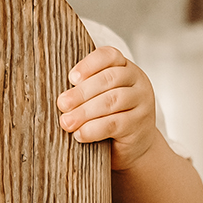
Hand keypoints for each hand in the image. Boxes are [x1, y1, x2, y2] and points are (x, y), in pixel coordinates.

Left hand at [57, 46, 162, 170]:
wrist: (135, 146)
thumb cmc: (110, 116)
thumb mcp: (100, 97)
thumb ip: (86, 89)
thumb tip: (60, 96)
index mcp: (126, 67)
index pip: (109, 56)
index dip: (88, 64)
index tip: (71, 78)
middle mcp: (137, 81)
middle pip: (109, 79)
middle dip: (81, 92)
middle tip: (62, 104)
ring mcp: (142, 102)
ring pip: (111, 101)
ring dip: (84, 112)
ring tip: (67, 122)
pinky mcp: (139, 125)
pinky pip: (115, 124)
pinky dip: (94, 129)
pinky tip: (80, 134)